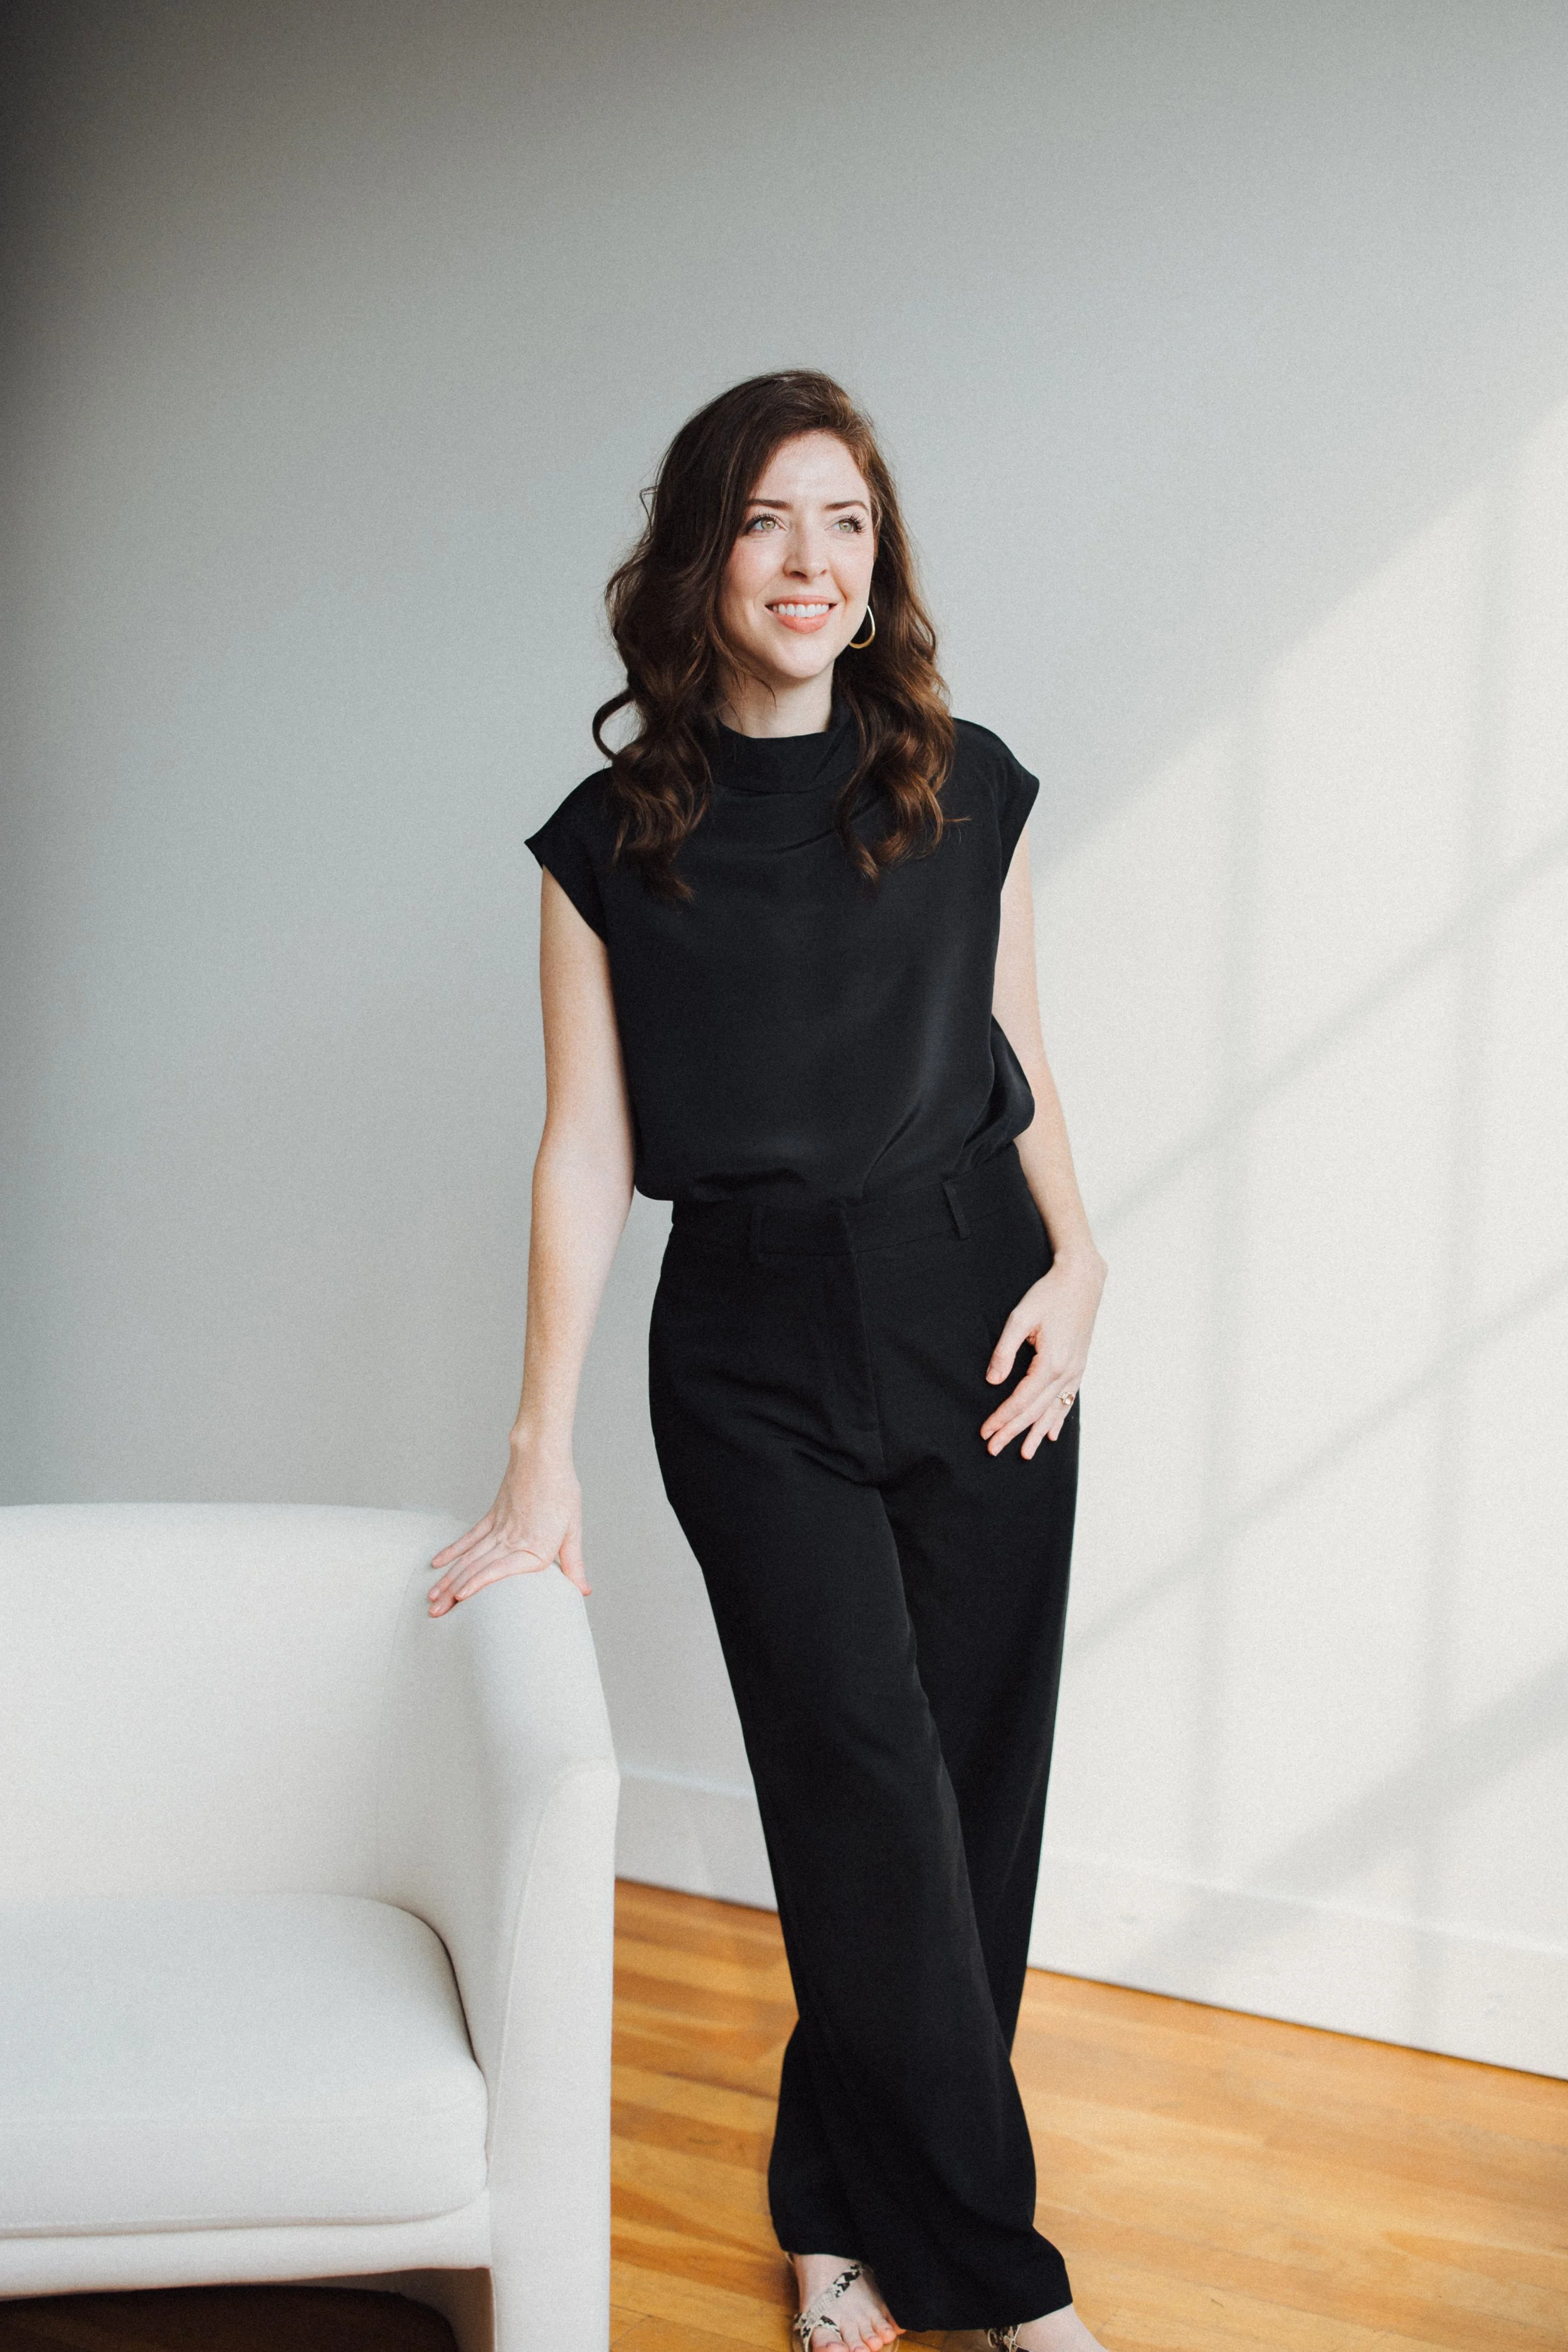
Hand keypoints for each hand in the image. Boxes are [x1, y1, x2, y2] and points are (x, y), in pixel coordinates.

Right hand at [426, 1442, 589, 1613]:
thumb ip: (574, 1563)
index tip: (459, 1598)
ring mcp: (497, 1528)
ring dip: (448, 1578)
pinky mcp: (491, 1517)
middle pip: (476, 1569)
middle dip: (453, 1593)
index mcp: (533, 1547)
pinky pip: (468, 1538)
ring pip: (467, 1558)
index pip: (499, 1570)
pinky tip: (437, 1563)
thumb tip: (584, 1591)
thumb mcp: (573, 1529)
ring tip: (432, 1598)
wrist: (543, 1456)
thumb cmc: (562, 1490)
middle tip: (434, 1613)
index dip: (477, 1585)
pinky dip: (452, 1552)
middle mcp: (511, 1540)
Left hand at [980, 1249, 1104, 1459]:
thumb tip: (992, 1382)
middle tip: (994, 1450)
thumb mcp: (1019, 1319)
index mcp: (1051, 1362)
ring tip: (1025, 1453)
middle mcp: (1067, 1372)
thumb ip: (1004, 1352)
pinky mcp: (1079, 1366)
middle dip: (1014, 1432)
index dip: (1002, 1418)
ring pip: (1054, 1410)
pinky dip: (1059, 1419)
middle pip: (1036, 1411)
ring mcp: (1076, 1370)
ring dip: (1038, 1433)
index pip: (1021, 1400)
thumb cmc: (1049, 1295)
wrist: (1082, 1280)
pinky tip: (1053, 1434)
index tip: (985, 1433)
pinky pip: (1068, 1400)